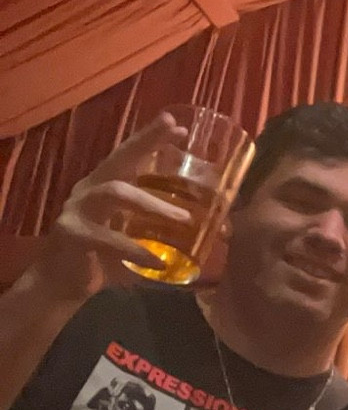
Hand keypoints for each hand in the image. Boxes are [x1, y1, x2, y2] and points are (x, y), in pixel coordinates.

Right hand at [35, 114, 189, 299]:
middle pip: (118, 158)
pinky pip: (105, 237)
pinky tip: (156, 261)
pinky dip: (133, 249)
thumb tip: (222, 231)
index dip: (150, 138)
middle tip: (175, 131)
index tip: (178, 125)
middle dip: (146, 142)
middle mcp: (91, 190)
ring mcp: (78, 209)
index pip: (129, 156)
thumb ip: (171, 231)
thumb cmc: (105, 259)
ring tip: (183, 217)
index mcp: (107, 186)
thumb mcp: (141, 239)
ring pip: (115, 192)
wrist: (62, 284)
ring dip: (151, 203)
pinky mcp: (71, 234)